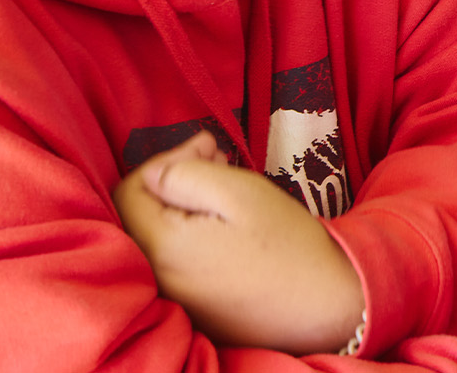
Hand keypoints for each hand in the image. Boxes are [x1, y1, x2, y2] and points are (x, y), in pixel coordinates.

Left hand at [112, 131, 363, 353]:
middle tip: (217, 157)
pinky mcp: (193, 310)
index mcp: (161, 246)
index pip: (130, 191)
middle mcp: (155, 278)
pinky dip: (190, 234)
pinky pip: (175, 264)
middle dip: (172, 179)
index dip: (164, 159)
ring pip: (157, 238)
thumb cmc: (287, 242)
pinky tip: (224, 223)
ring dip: (182, 205)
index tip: (208, 146)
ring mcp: (173, 299)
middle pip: (140, 216)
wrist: (326, 303)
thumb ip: (186, 174)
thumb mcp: (240, 192)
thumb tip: (155, 173)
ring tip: (224, 187)